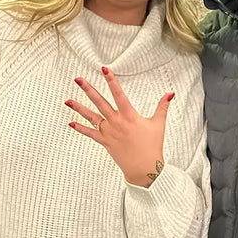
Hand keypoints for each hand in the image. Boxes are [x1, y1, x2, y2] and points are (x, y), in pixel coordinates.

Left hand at [65, 67, 173, 187]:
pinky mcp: (105, 142)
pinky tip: (71, 122)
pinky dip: (81, 128)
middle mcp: (117, 122)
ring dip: (79, 108)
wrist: (144, 168)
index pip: (118, 94)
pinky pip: (90, 133)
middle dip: (88, 89)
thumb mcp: (158, 124)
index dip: (111, 81)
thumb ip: (163, 106)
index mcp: (129, 116)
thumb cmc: (153, 145)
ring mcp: (109, 132)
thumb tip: (171, 93)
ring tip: (67, 100)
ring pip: (91, 117)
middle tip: (78, 79)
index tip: (104, 69)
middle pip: (100, 102)